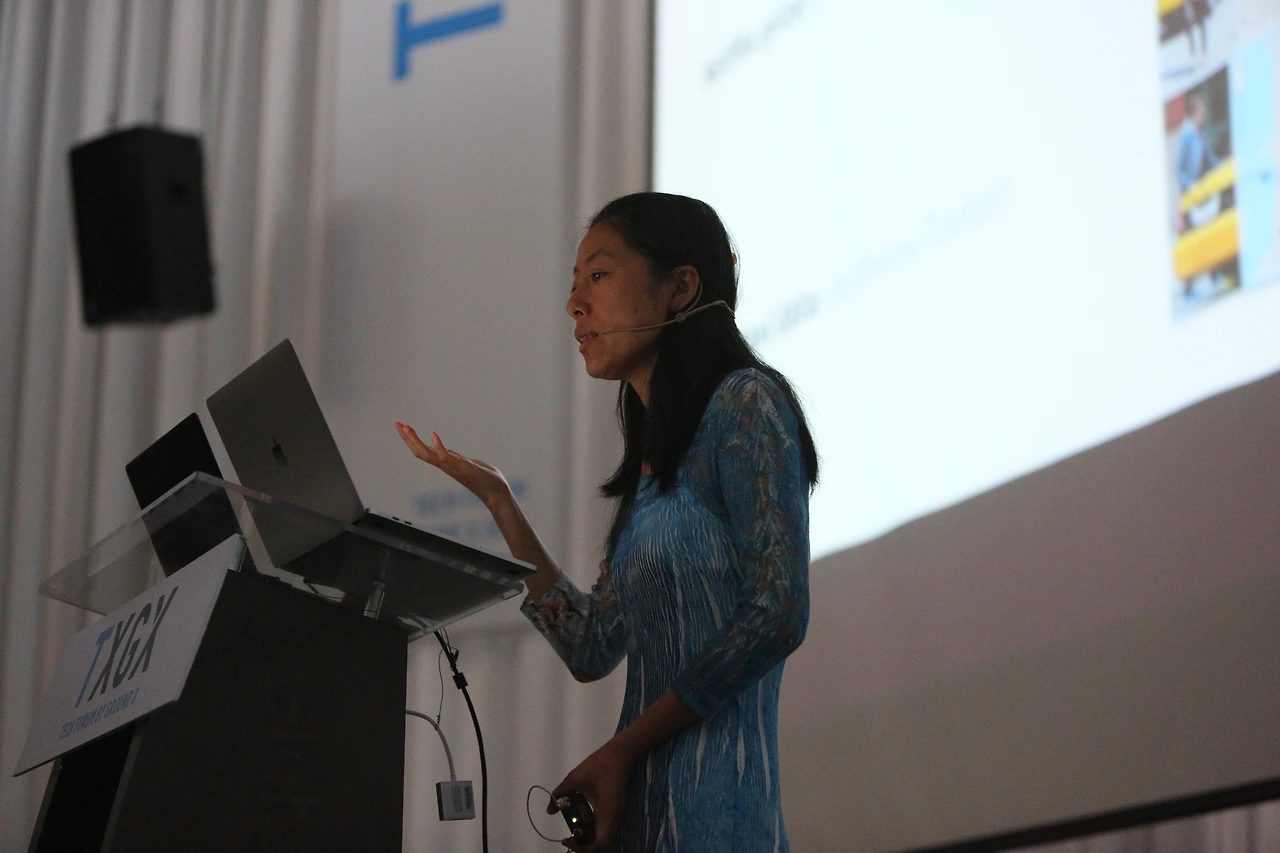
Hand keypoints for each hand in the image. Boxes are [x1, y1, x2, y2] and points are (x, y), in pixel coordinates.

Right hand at [393, 423, 509, 508]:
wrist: (496, 493)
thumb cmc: (482, 478)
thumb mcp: (464, 463)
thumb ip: (452, 458)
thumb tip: (442, 451)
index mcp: (445, 463)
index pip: (422, 451)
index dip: (410, 440)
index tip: (401, 426)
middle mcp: (446, 466)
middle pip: (420, 452)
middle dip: (407, 438)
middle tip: (397, 423)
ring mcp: (453, 467)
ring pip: (429, 455)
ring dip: (416, 441)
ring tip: (407, 427)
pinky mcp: (464, 468)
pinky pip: (448, 458)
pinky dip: (439, 446)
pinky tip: (433, 434)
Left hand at [550, 740, 634, 851]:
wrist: (620, 753)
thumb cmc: (599, 765)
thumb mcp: (574, 778)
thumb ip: (560, 794)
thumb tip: (550, 809)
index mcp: (607, 813)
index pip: (599, 843)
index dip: (582, 847)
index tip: (567, 839)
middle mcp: (614, 818)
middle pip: (603, 844)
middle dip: (585, 846)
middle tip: (569, 839)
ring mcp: (616, 814)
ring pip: (605, 837)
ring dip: (590, 839)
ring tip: (573, 832)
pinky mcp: (615, 809)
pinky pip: (605, 827)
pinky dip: (593, 830)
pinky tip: (582, 820)